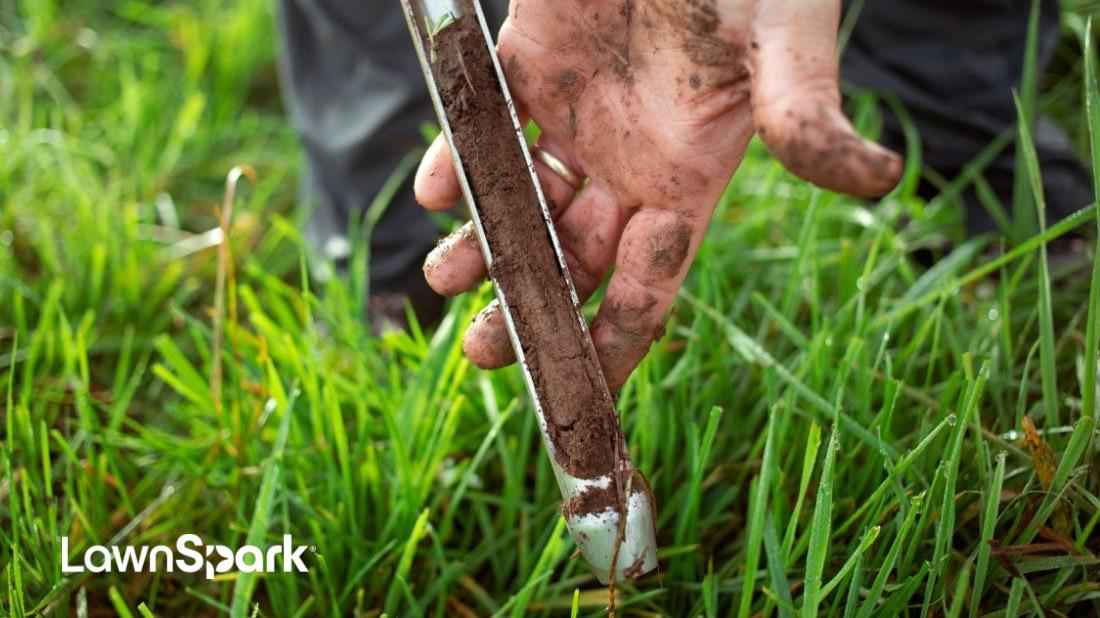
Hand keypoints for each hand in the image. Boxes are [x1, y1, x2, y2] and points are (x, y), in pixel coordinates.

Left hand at [415, 0, 901, 390]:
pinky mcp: (526, 61)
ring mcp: (575, 114)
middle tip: (483, 352)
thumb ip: (804, 113)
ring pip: (520, 204)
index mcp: (688, 176)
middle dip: (529, 311)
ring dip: (483, 247)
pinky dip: (456, 159)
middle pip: (571, 261)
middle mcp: (627, 160)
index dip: (612, 343)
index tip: (571, 397)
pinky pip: (483, 124)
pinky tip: (438, 191)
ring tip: (443, 283)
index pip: (647, 285)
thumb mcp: (782, 38)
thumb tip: (878, 180)